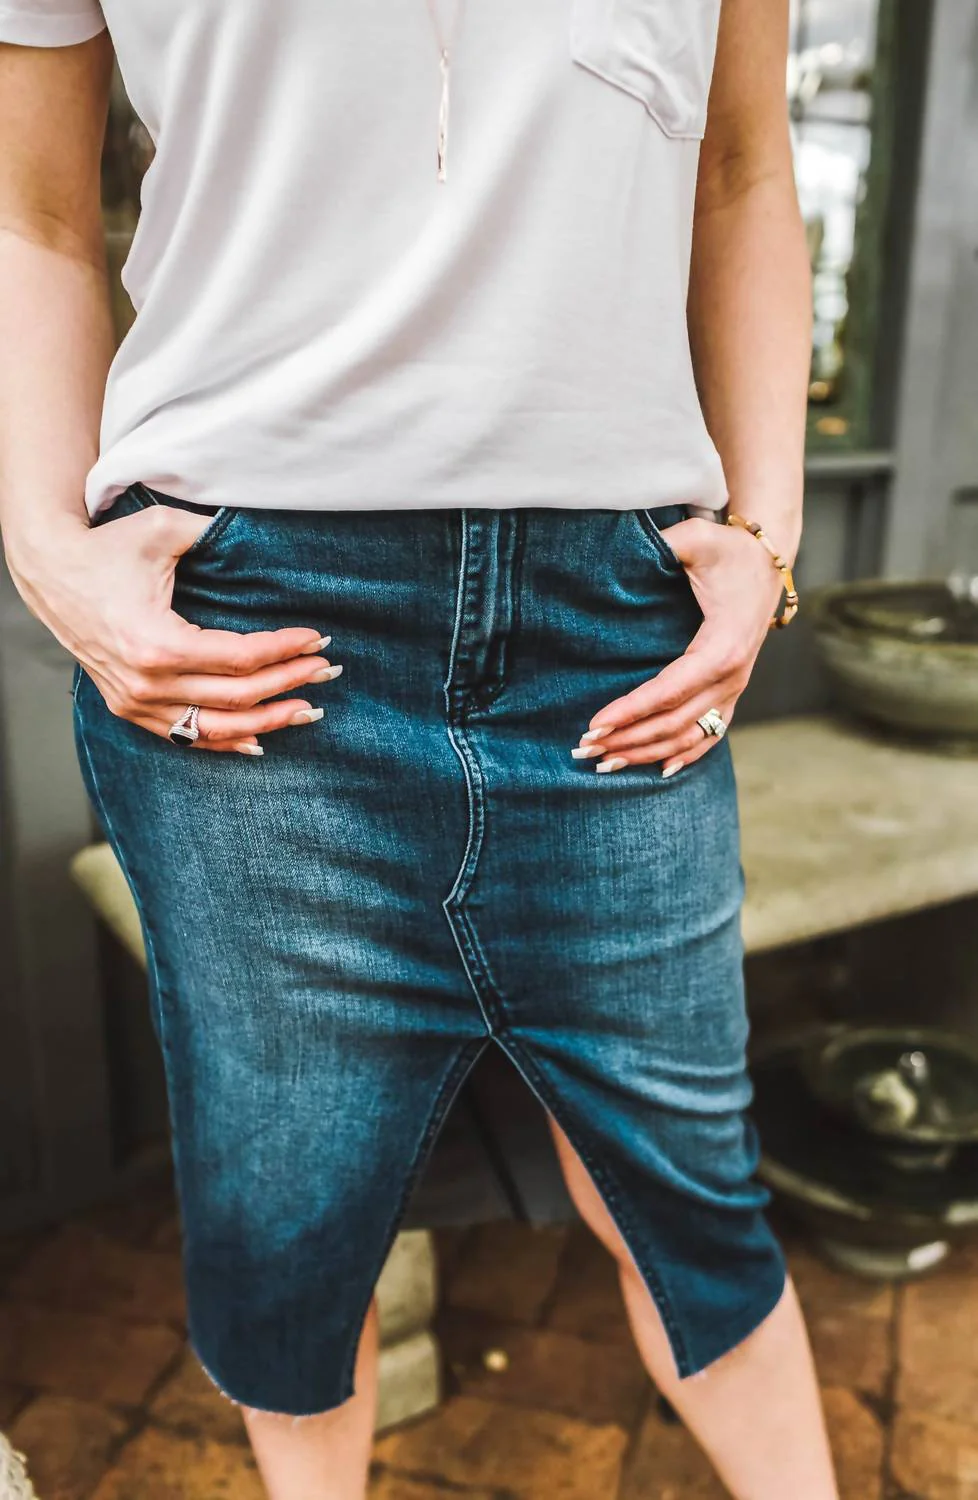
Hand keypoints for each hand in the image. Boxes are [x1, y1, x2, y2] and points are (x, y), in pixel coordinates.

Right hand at [14, 504, 341, 754]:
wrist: (51, 572)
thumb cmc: (107, 548)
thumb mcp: (163, 529)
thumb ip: (215, 533)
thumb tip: (264, 538)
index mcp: (156, 643)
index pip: (240, 658)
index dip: (285, 650)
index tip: (318, 639)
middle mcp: (145, 682)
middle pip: (237, 697)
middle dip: (289, 683)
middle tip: (327, 671)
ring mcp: (134, 701)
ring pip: (214, 729)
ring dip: (267, 722)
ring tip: (308, 711)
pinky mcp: (128, 707)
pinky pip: (184, 737)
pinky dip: (224, 742)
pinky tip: (260, 739)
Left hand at [574, 516, 784, 774]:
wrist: (765, 565)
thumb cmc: (728, 552)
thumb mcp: (697, 540)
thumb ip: (668, 544)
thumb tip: (629, 551)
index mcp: (722, 646)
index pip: (670, 690)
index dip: (631, 711)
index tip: (595, 724)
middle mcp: (732, 676)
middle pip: (674, 722)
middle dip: (628, 739)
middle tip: (584, 750)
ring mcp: (734, 689)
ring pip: (689, 736)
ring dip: (646, 752)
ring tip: (605, 764)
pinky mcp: (731, 693)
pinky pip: (711, 735)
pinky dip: (685, 755)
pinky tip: (660, 770)